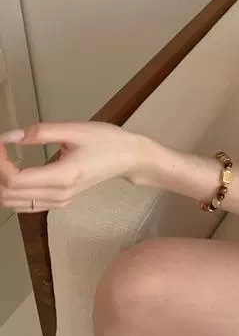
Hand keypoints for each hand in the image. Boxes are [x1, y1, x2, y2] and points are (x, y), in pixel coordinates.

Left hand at [0, 123, 148, 212]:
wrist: (129, 157)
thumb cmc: (106, 140)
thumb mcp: (76, 130)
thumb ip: (41, 132)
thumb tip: (9, 137)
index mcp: (62, 176)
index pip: (15, 180)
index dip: (0, 163)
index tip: (1, 143)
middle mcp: (58, 194)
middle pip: (9, 195)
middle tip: (2, 150)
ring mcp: (59, 201)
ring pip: (13, 203)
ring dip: (2, 184)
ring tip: (5, 160)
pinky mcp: (60, 202)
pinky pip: (25, 205)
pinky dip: (12, 192)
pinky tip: (16, 174)